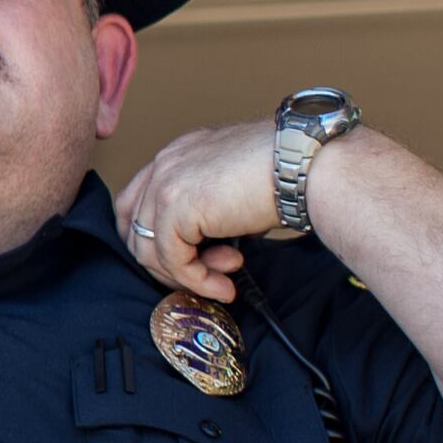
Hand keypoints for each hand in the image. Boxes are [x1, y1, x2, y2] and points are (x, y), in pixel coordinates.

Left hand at [114, 119, 281, 299]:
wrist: (307, 166)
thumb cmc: (289, 176)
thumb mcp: (235, 194)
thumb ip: (208, 215)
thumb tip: (204, 253)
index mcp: (179, 155)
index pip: (139, 203)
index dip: (157, 240)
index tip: (192, 260)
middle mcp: (165, 164)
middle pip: (135, 228)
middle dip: (167, 262)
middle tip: (206, 276)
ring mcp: (165, 184)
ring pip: (149, 249)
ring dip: (186, 276)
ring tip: (224, 281)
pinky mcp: (174, 207)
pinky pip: (172, 259)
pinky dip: (196, 280)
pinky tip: (225, 287)